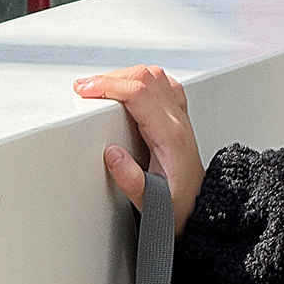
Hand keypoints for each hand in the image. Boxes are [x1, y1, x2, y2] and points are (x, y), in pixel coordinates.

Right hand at [72, 64, 205, 238]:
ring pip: (155, 76)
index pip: (140, 94)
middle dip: (111, 77)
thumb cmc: (178, 205)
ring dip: (125, 76)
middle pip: (147, 78)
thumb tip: (112, 154)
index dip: (109, 85)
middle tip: (85, 89)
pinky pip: (162, 85)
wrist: (198, 207)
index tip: (85, 90)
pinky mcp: (177, 116)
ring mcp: (179, 116)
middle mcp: (177, 121)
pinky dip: (141, 80)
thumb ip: (132, 180)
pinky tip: (127, 90)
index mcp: (170, 136)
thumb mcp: (153, 202)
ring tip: (101, 88)